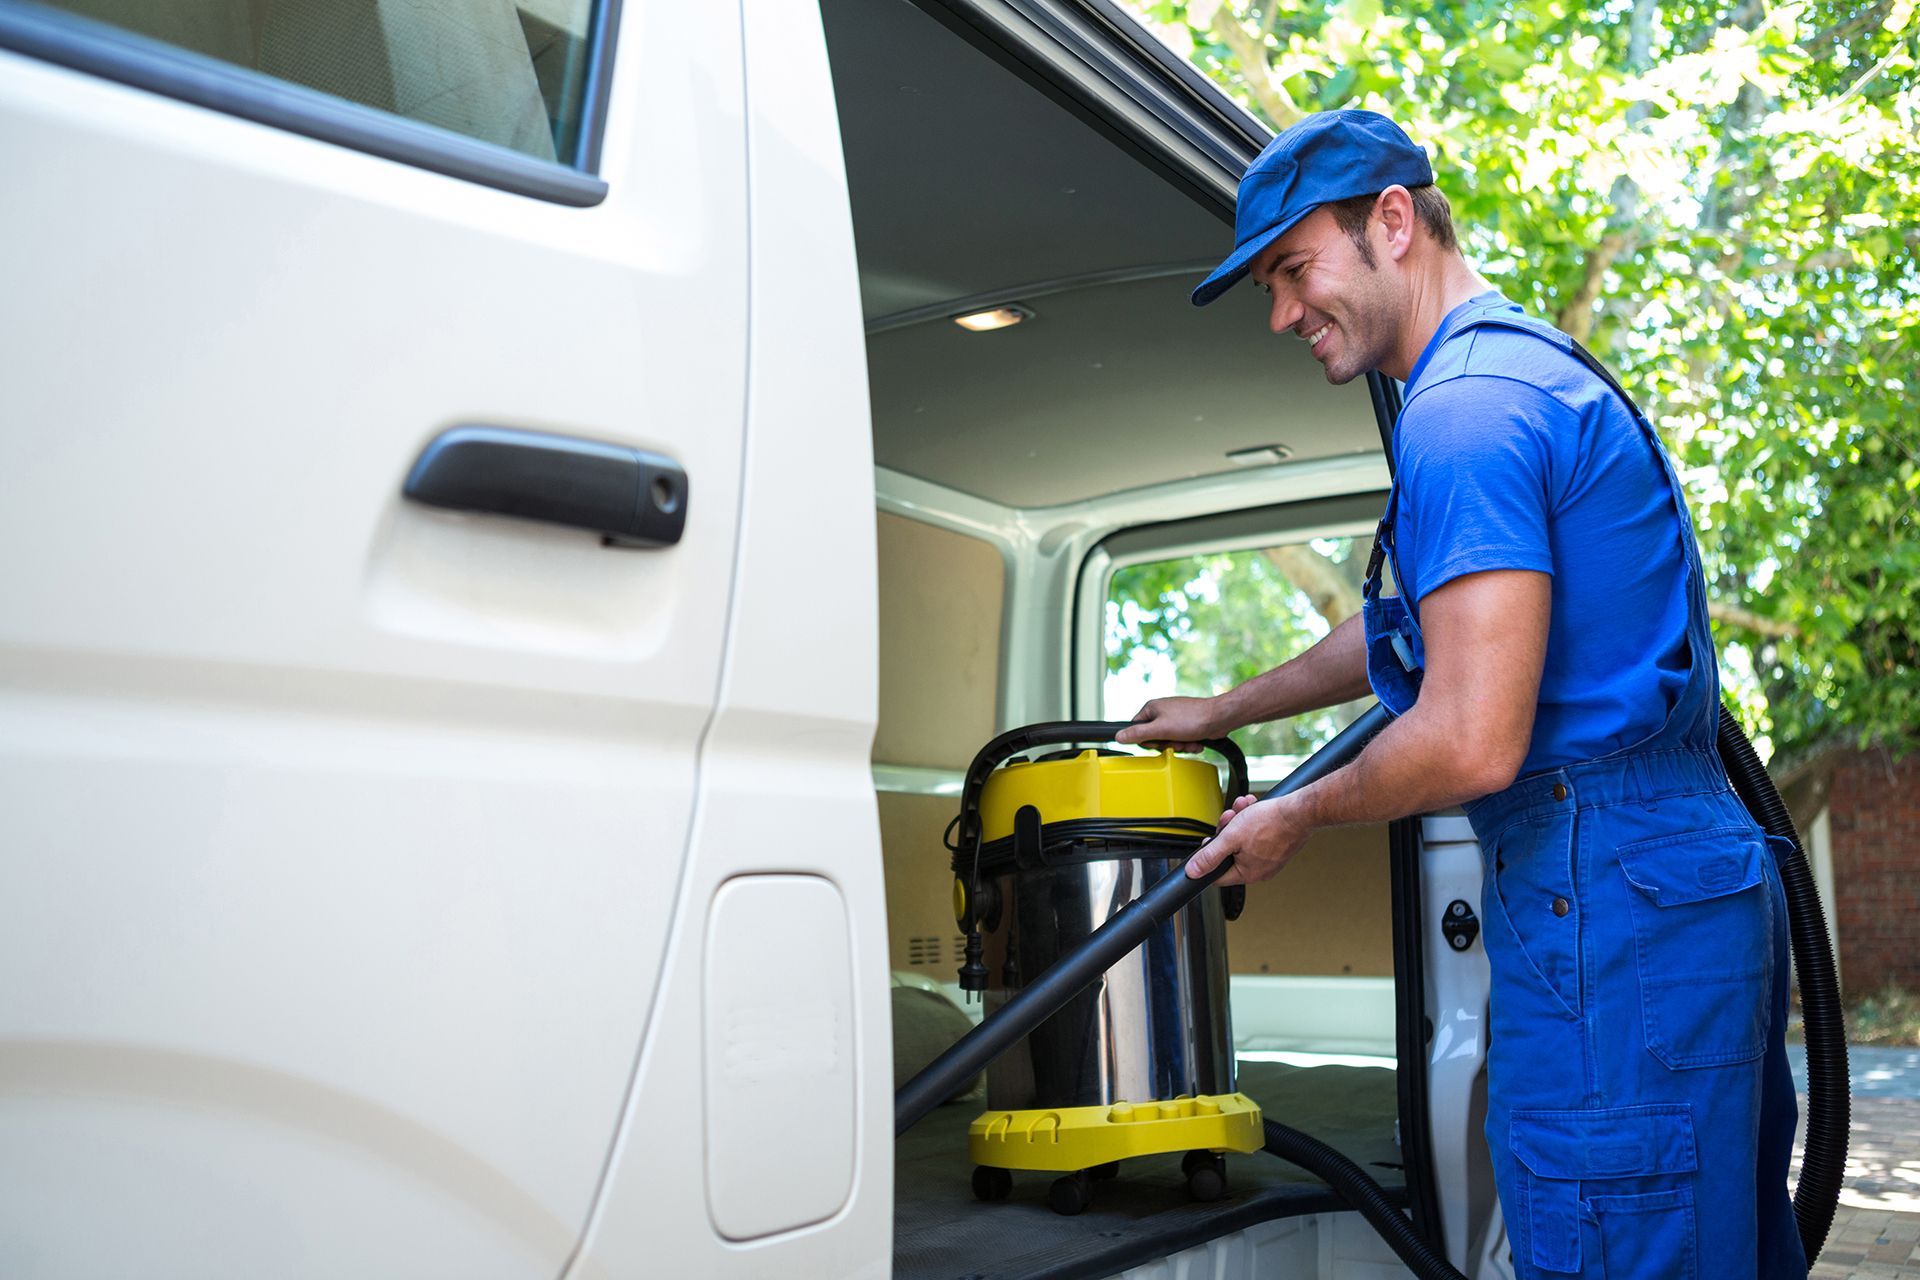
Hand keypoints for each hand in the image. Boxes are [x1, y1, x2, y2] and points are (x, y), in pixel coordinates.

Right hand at [1115, 696, 1221, 751]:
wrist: (1219, 718)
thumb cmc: (1192, 719)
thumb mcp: (1161, 729)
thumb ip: (1138, 734)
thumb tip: (1118, 736)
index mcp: (1152, 709)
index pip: (1137, 729)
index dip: (1148, 740)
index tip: (1158, 741)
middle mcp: (1162, 712)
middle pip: (1154, 738)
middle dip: (1168, 744)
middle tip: (1176, 741)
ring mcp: (1175, 718)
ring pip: (1169, 741)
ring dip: (1180, 745)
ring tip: (1189, 741)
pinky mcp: (1187, 725)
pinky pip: (1181, 740)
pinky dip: (1189, 744)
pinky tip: (1196, 741)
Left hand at [1186, 794, 1314, 885]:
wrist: (1299, 811)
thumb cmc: (1271, 824)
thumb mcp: (1231, 837)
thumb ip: (1210, 855)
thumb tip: (1193, 871)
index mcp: (1247, 874)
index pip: (1218, 874)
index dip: (1209, 856)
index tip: (1209, 841)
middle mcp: (1260, 870)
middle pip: (1230, 853)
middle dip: (1227, 831)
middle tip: (1229, 818)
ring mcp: (1270, 858)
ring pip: (1244, 840)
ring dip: (1239, 821)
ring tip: (1242, 808)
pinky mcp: (1278, 846)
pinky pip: (1258, 835)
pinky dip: (1252, 821)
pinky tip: (1253, 808)